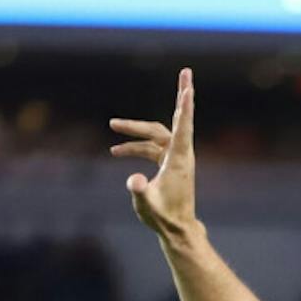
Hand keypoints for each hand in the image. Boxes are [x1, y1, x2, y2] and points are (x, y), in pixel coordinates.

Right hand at [110, 67, 196, 237]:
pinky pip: (150, 148)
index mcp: (179, 160)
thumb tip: (133, 180)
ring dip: (135, 130)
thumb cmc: (163, 218)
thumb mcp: (147, 206)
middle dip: (179, 95)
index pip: (182, 127)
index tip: (188, 88)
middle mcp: (180, 155)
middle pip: (173, 120)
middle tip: (186, 71)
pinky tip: (116, 151)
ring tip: (111, 124)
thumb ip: (140, 192)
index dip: (184, 107)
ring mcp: (175, 158)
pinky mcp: (169, 164)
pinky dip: (135, 147)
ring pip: (155, 134)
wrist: (176, 229)